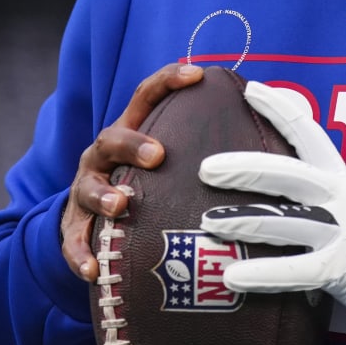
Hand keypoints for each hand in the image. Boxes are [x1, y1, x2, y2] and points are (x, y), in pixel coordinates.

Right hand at [61, 61, 203, 280]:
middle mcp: (103, 156)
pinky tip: (94, 270)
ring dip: (104, 196)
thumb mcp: (162, 161)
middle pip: (112, 138)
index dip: (168, 80)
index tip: (197, 74)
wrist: (85, 218)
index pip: (146, 96)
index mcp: (129, 132)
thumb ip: (199, 149)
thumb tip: (271, 147)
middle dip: (133, 144)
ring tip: (120, 205)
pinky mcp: (74, 225)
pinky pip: (74, 240)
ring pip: (88, 187)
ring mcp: (85, 189)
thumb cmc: (141, 183)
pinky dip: (82, 254)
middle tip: (158, 155)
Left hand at [198, 79, 345, 332]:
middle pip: (287, 173)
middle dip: (245, 168)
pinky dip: (262, 274)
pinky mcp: (341, 269)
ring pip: (284, 221)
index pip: (309, 133)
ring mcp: (341, 232)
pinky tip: (232, 276)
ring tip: (208, 221)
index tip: (252, 88)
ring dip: (244, 221)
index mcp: (341, 178)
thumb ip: (319, 193)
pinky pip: (295, 271)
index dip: (281, 108)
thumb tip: (278, 184)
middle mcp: (339, 198)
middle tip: (206, 166)